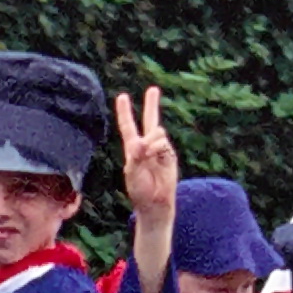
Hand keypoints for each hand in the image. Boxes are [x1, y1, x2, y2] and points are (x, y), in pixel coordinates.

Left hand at [115, 87, 177, 221]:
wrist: (155, 202)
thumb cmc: (140, 190)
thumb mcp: (132, 172)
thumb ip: (137, 154)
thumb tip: (143, 140)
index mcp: (132, 149)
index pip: (128, 126)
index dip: (124, 112)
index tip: (122, 96)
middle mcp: (146, 146)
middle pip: (149, 121)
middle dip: (152, 105)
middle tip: (153, 89)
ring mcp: (159, 149)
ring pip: (157, 132)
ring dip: (151, 142)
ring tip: (149, 156)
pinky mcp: (170, 155)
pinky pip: (164, 144)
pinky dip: (159, 149)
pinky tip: (158, 159)